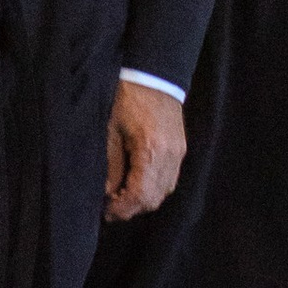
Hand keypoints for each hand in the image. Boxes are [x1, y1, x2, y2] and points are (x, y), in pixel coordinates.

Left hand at [103, 78, 185, 222]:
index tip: (107, 212)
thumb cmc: (127, 98)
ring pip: (164, 192)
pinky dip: (155, 188)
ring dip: (144, 200)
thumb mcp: (111, 129)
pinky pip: (170, 179)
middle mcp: (170, 156)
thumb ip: (110, 164)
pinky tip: (138, 183)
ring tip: (123, 196)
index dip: (122, 209)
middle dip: (132, 208)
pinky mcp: (181, 149)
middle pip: (154, 198)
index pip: (139, 195)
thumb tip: (108, 192)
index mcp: (151, 150)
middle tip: (111, 207)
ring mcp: (179, 153)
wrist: (153, 75)